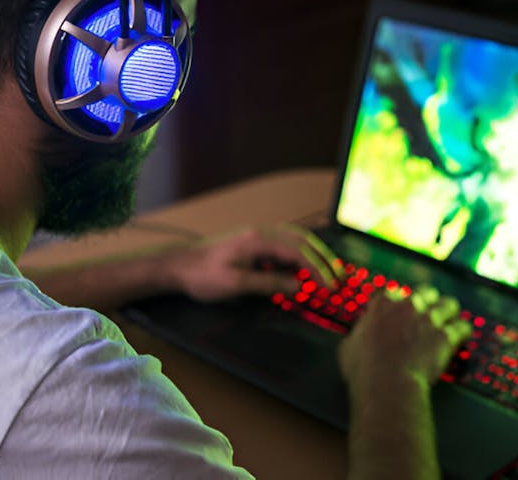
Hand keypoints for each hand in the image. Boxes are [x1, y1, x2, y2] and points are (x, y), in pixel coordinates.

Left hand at [160, 224, 342, 301]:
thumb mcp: (236, 284)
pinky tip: (303, 261)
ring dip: (313, 252)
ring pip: (294, 238)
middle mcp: (260, 232)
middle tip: (339, 276)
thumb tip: (298, 285)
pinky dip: (300, 250)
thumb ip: (269, 283)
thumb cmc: (202, 276)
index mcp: (258, 240)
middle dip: (323, 258)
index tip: (330, 286)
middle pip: (301, 240)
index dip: (317, 270)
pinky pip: (284, 240)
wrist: (177, 265)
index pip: (297, 253)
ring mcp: (256, 234)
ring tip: (328, 269)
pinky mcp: (251, 240)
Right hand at [338, 285, 470, 395]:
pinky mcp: (446, 336)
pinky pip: (462, 326)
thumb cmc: (364, 369)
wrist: (387, 383)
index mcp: (382, 304)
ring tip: (450, 318)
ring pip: (448, 303)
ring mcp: (429, 319)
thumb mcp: (349, 347)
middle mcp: (408, 305)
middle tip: (427, 311)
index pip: (391, 292)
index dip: (395, 301)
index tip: (396, 309)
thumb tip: (357, 338)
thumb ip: (358, 335)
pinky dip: (462, 331)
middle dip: (427, 300)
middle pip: (425, 291)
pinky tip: (463, 335)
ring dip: (448, 311)